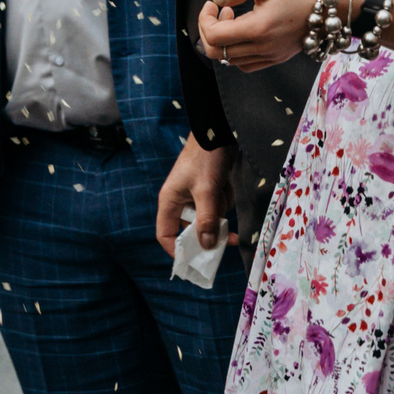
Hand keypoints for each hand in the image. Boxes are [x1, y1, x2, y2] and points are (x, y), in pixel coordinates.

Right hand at [156, 135, 237, 257]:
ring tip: (224, 198)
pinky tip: (225, 188)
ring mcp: (193, 196)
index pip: (165, 234)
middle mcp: (179, 202)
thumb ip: (207, 220)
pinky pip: (215, 208)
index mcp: (169, 201)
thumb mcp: (207, 191)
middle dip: (208, 234)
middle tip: (227, 241)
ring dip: (219, 215)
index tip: (195, 261)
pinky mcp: (206, 191)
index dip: (177, 250)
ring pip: (206, 219)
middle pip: (189, 230)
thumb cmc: (206, 160)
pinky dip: (223, 203)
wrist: (217, 133)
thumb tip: (207, 246)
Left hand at [196, 0, 320, 72]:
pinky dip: (236, 50)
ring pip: (230, 60)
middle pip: (216, 53)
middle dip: (209, 29)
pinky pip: (247, 64)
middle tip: (222, 9)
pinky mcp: (279, 57)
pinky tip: (244, 30)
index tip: (213, 2)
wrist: (336, 2)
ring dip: (223, 39)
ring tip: (234, 15)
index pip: (213, 36)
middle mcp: (265, 48)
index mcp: (259, 29)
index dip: (204, 18)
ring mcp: (273, 56)